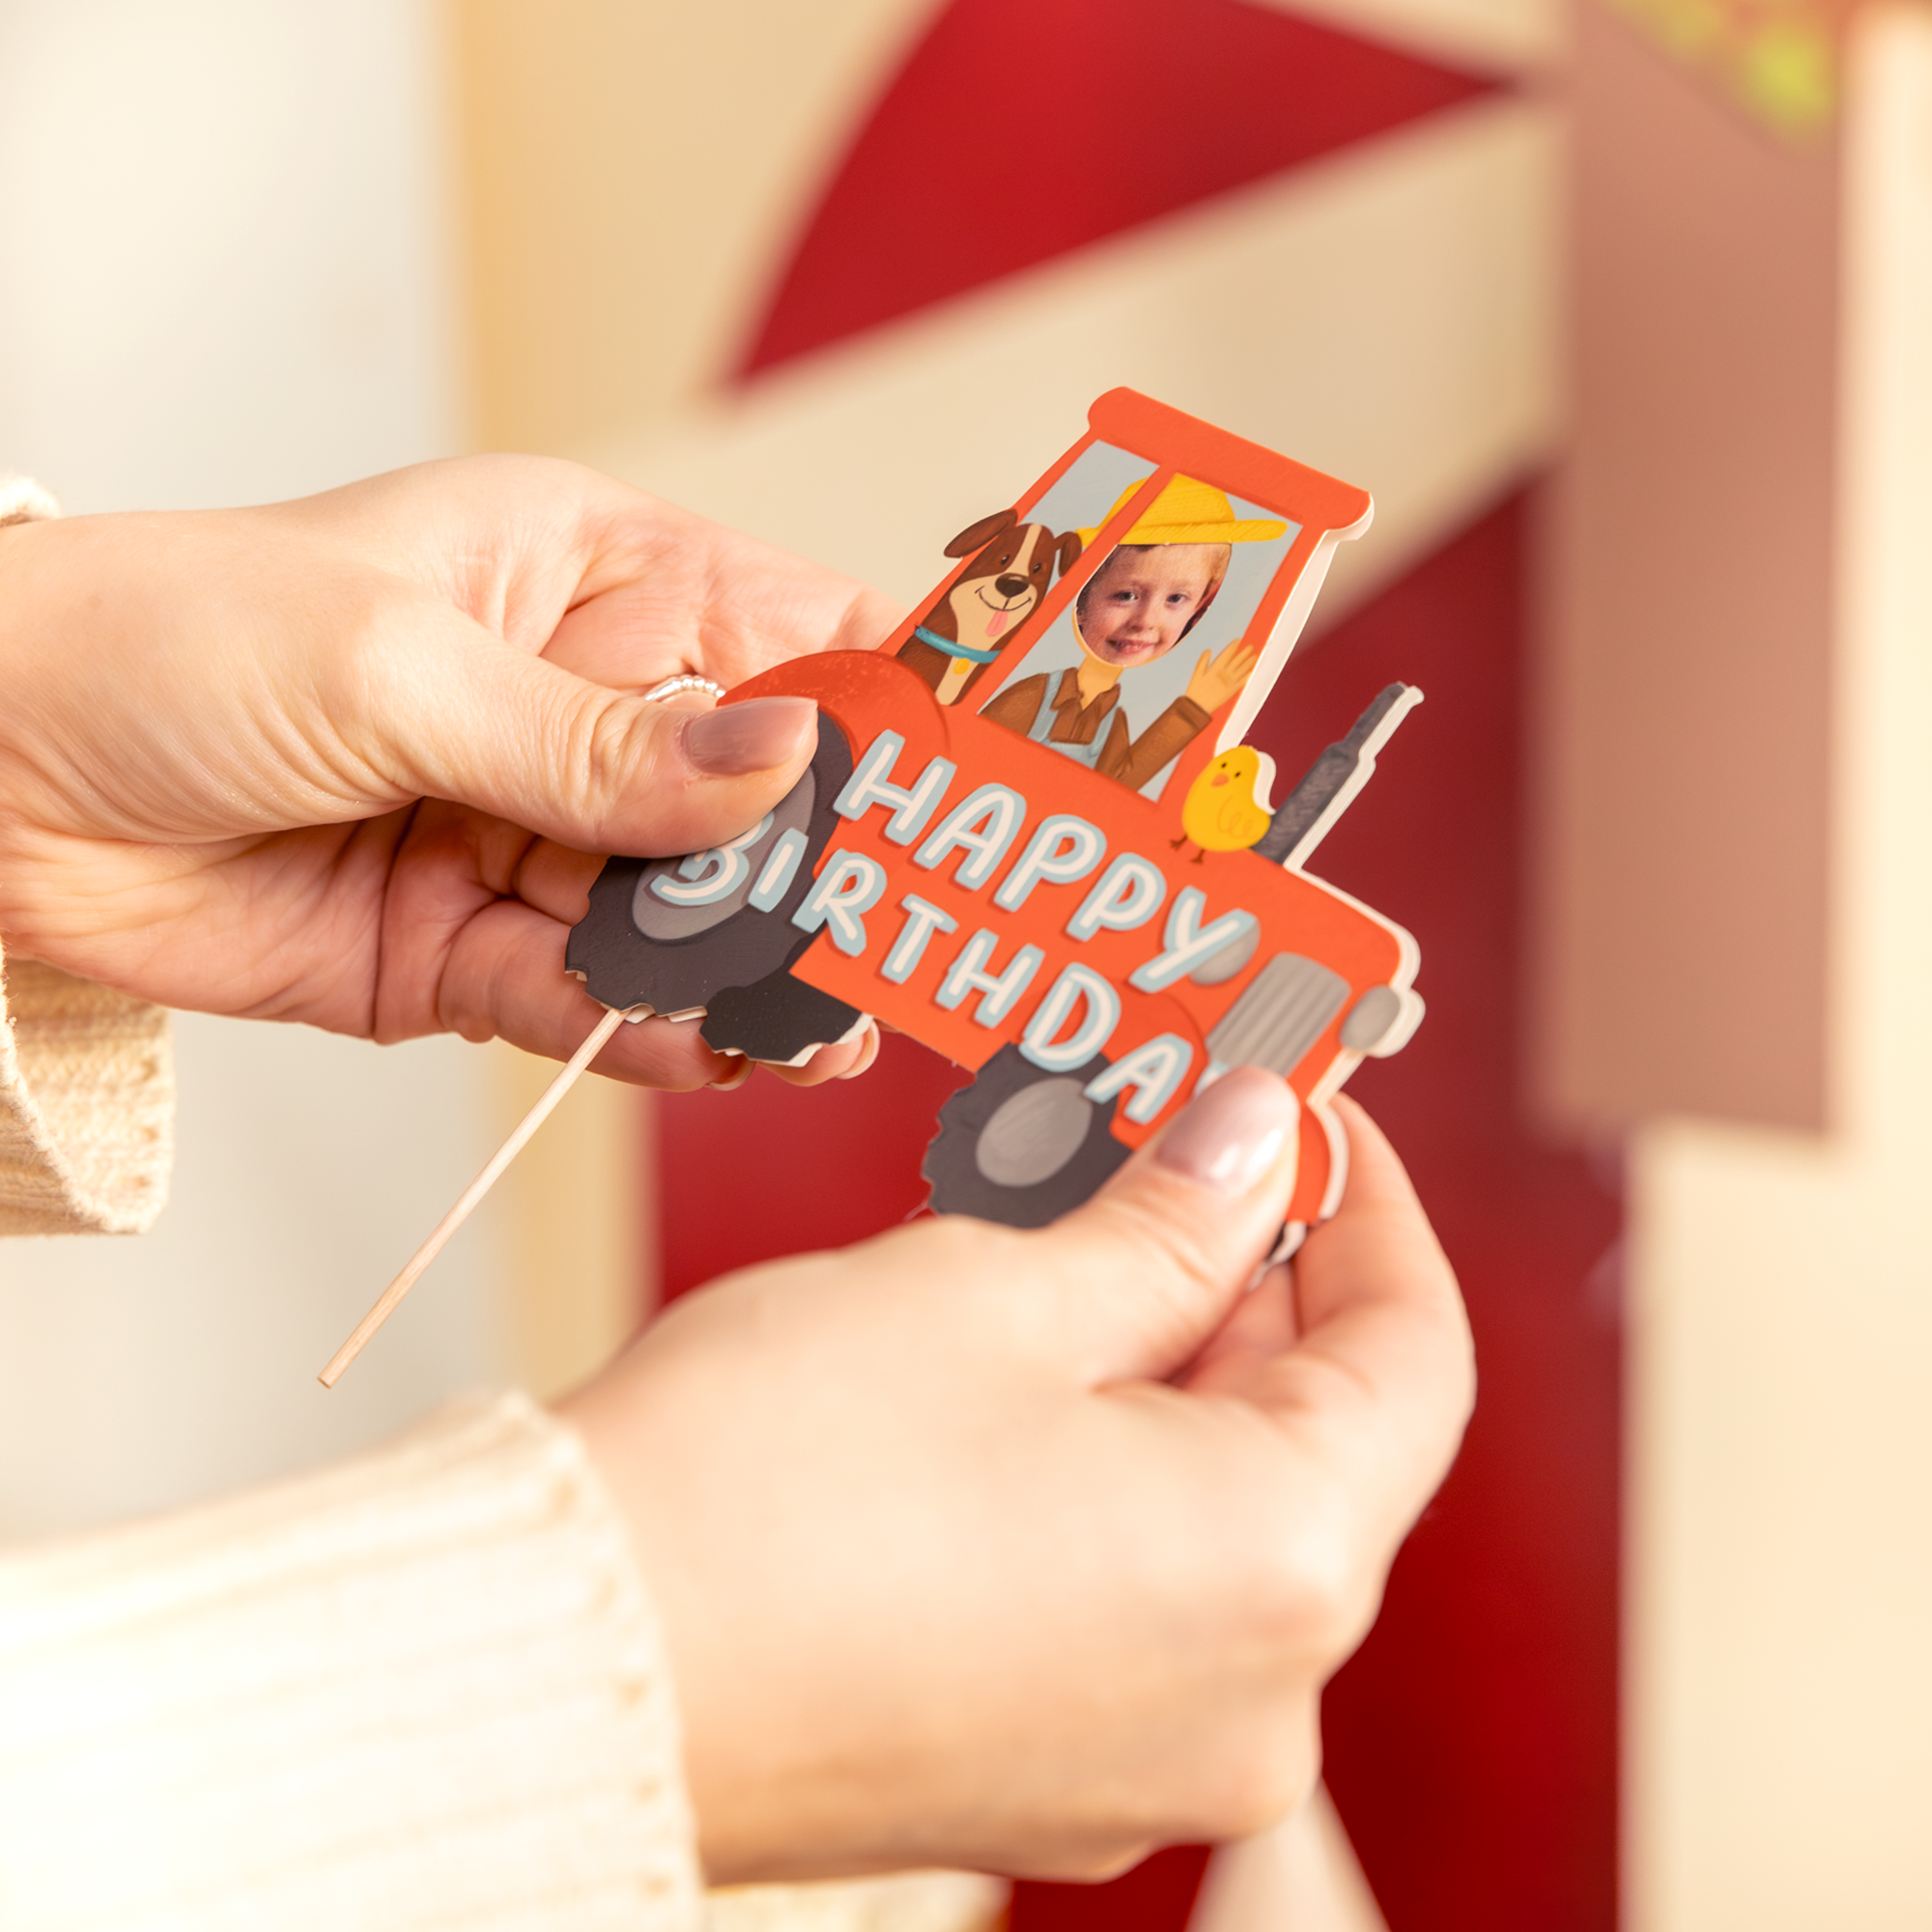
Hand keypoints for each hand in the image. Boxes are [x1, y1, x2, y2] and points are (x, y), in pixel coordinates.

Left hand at [0, 458, 903, 1086]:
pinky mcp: (475, 952)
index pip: (791, 637)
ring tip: (828, 1020)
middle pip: (758, 802)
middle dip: (830, 869)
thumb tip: (783, 766)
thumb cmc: (169, 642)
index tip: (978, 781)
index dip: (887, 708)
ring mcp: (534, 840)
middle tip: (912, 935)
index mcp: (589, 580)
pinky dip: (650, 1032)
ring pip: (687, 917)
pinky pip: (593, 1000)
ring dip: (754, 970)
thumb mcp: (400, 667)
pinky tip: (712, 1050)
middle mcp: (580, 712)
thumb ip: (598, 744)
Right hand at [562, 1078, 1472, 1880]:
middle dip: (1256, 1276)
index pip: (1416, 1353)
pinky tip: (1029, 1375)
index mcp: (1278, 1569)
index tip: (1311, 1113)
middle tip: (1176, 1148)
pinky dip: (1117, 1472)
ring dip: (1175, 1366)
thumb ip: (1168, 1223)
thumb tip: (1253, 1146)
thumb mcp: (995, 1292)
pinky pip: (1144, 1591)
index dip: (1369, 1204)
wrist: (574, 1667)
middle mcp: (1253, 1700)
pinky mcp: (1055, 1776)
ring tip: (1082, 1242)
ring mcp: (1154, 1759)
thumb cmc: (760, 1487)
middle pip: (1319, 1438)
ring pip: (1224, 1515)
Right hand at [1184, 637, 1260, 714]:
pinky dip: (1248, 676)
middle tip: (1251, 646)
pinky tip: (1253, 672)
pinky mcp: (1232, 691)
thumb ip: (1202, 662)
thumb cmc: (1195, 692)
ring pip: (1241, 670)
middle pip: (1236, 661)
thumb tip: (1208, 650)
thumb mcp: (1196, 675)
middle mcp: (1224, 675)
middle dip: (1244, 653)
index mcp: (1214, 669)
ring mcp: (1229, 683)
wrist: (1197, 708)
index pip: (1226, 655)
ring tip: (1255, 656)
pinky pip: (1242, 682)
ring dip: (1249, 663)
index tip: (1238, 641)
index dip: (1233, 647)